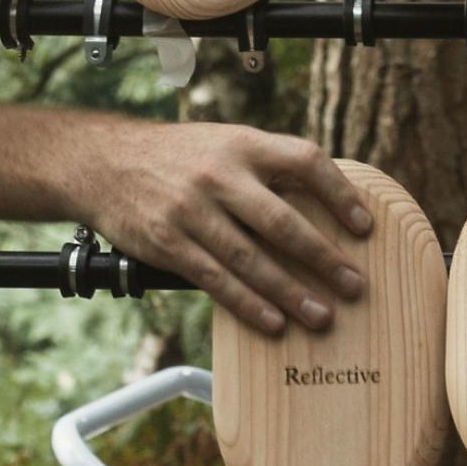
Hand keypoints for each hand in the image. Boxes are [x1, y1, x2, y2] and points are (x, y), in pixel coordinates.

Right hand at [74, 120, 371, 337]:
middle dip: (323, 257)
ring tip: (321, 316)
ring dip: (290, 291)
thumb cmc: (177, 156)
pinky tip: (273, 322)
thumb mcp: (225, 143)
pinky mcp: (167, 243)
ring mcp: (192, 210)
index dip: (340, 193)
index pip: (305, 161)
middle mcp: (220, 175)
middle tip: (354, 285)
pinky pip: (215, 280)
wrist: (102, 161)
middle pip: (282, 220)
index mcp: (243, 144)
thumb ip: (267, 167)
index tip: (364, 226)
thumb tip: (321, 204)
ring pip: (251, 258)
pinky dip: (247, 304)